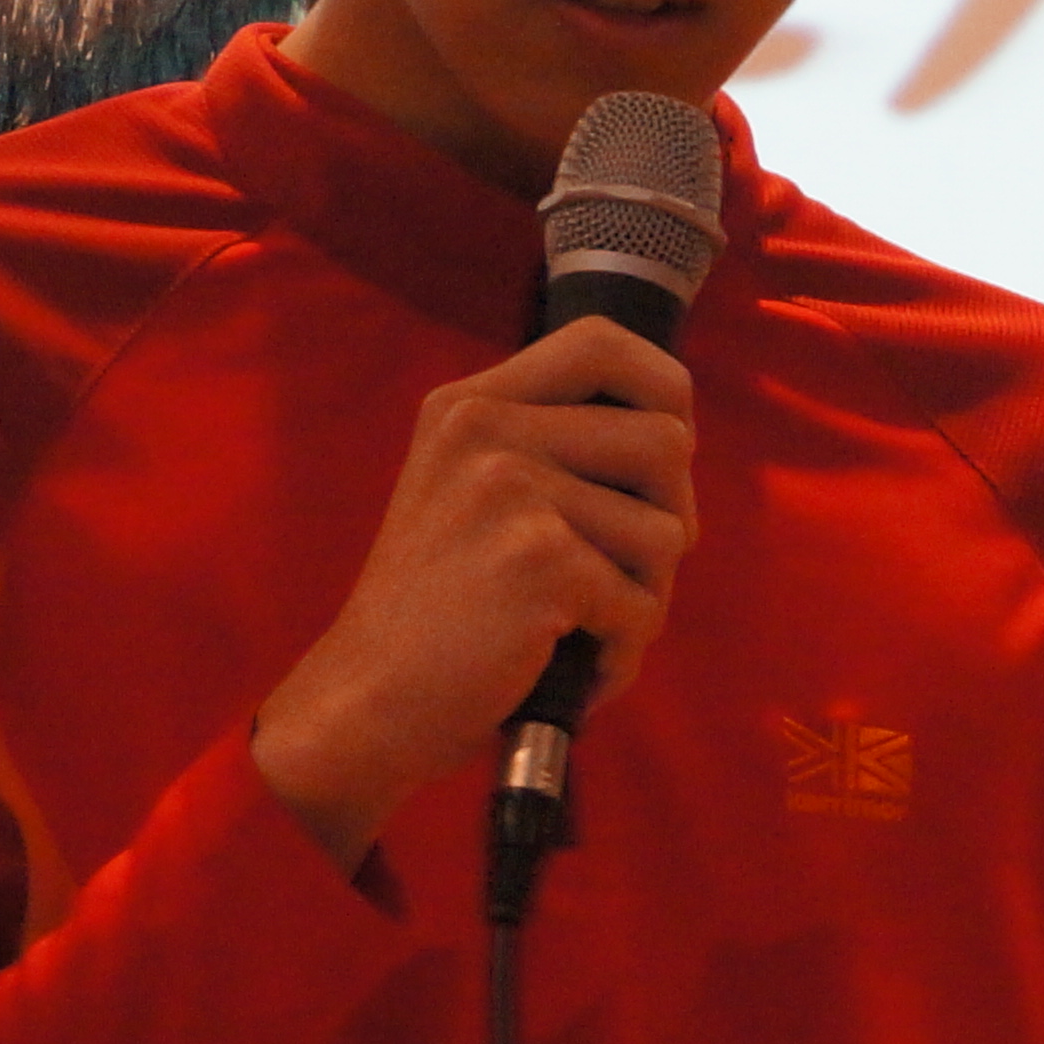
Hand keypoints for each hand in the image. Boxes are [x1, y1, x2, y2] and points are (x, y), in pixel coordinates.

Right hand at [252, 315, 699, 860]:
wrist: (366, 702)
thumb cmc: (440, 614)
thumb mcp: (471, 496)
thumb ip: (550, 451)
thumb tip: (677, 438)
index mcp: (470, 404)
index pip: (603, 341)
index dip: (664, 389)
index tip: (667, 455)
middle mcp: (486, 428)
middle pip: (667, 440)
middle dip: (674, 519)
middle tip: (627, 575)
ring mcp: (511, 489)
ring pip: (669, 531)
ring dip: (647, 598)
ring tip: (586, 630)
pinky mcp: (539, 559)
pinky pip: (643, 604)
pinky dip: (622, 651)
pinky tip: (574, 668)